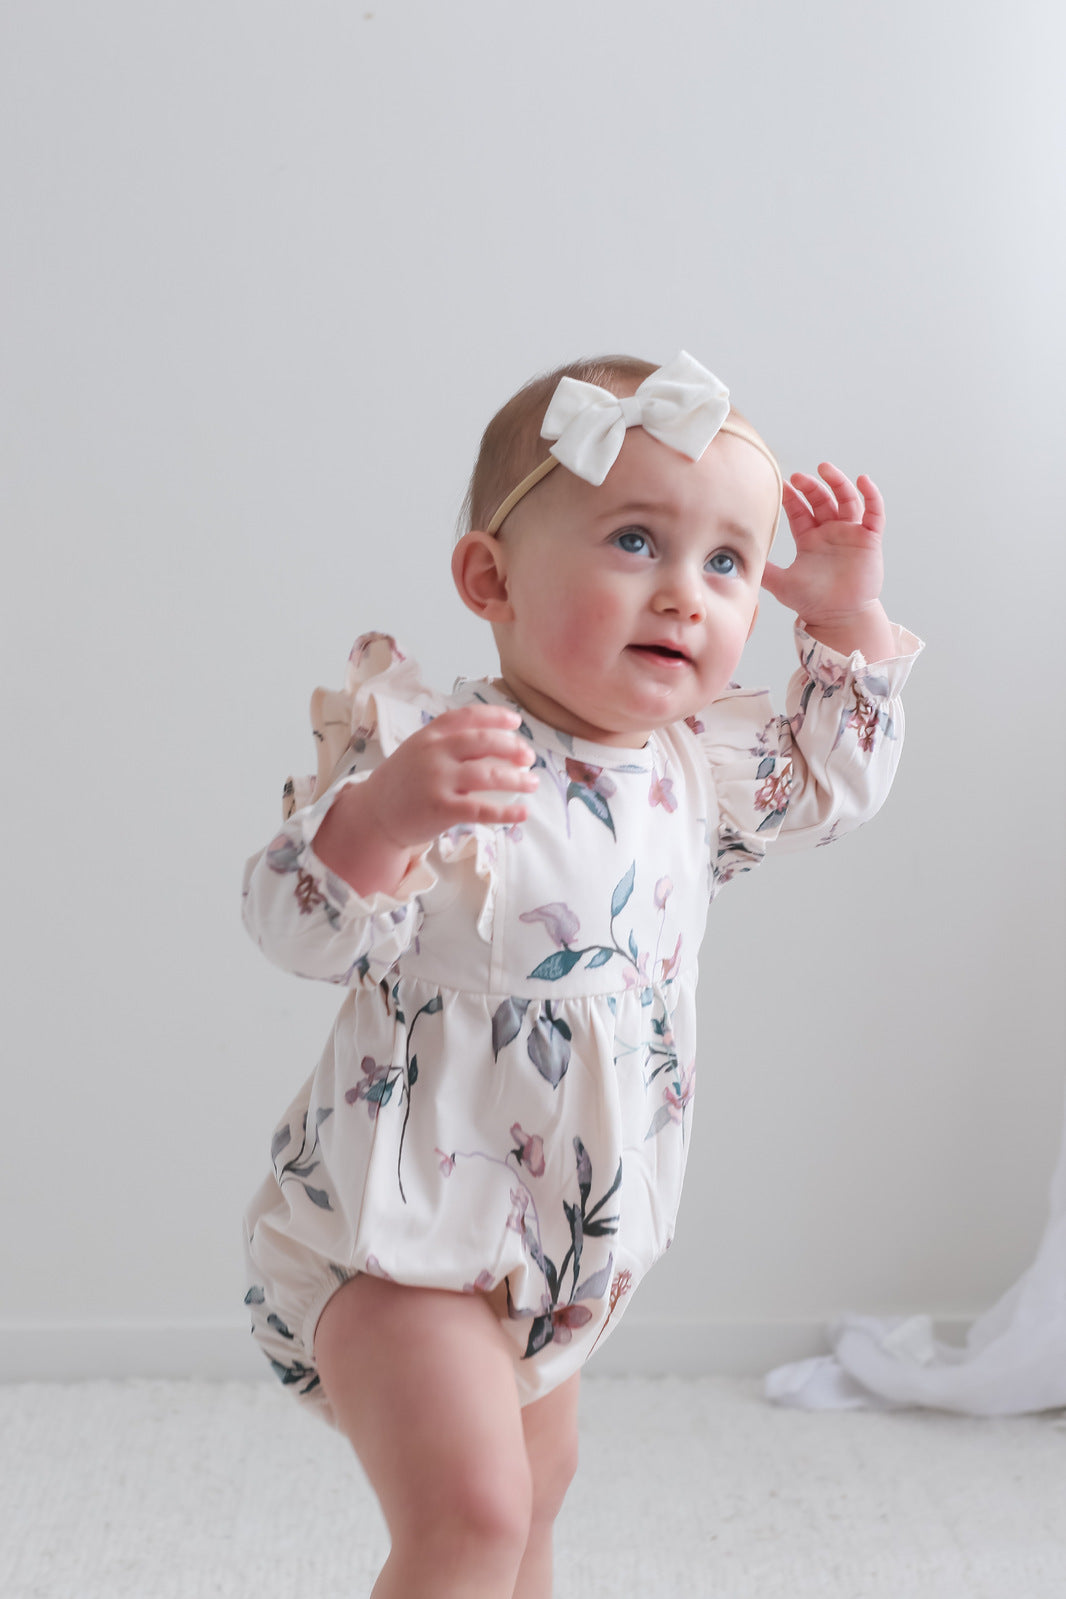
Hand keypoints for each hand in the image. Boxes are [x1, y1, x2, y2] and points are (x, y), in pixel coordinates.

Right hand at [314, 704, 537, 895]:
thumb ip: (445, 744)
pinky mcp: (441, 809)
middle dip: (512, 747)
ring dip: (517, 779)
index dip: (495, 715)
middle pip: (483, 742)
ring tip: (533, 783)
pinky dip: (506, 812)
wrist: (375, 816)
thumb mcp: (416, 752)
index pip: (466, 716)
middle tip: (529, 756)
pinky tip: (522, 814)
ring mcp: (437, 780)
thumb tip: (491, 741)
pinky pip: (481, 809)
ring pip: (488, 775)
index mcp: (429, 735)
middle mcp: (433, 753)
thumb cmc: (402, 784)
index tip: (515, 720)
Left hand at [762, 463, 894, 659]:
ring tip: (825, 469)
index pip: (800, 510)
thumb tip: (733, 560)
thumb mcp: (781, 583)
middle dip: (810, 486)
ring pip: (846, 499)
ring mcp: (850, 533)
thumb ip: (763, 569)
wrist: (839, 618)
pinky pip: (874, 512)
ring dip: (837, 482)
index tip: (781, 486)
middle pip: (821, 500)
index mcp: (809, 538)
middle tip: (798, 477)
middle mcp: (830, 531)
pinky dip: (871, 495)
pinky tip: (863, 480)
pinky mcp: (869, 539)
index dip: (791, 497)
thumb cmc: (812, 602)